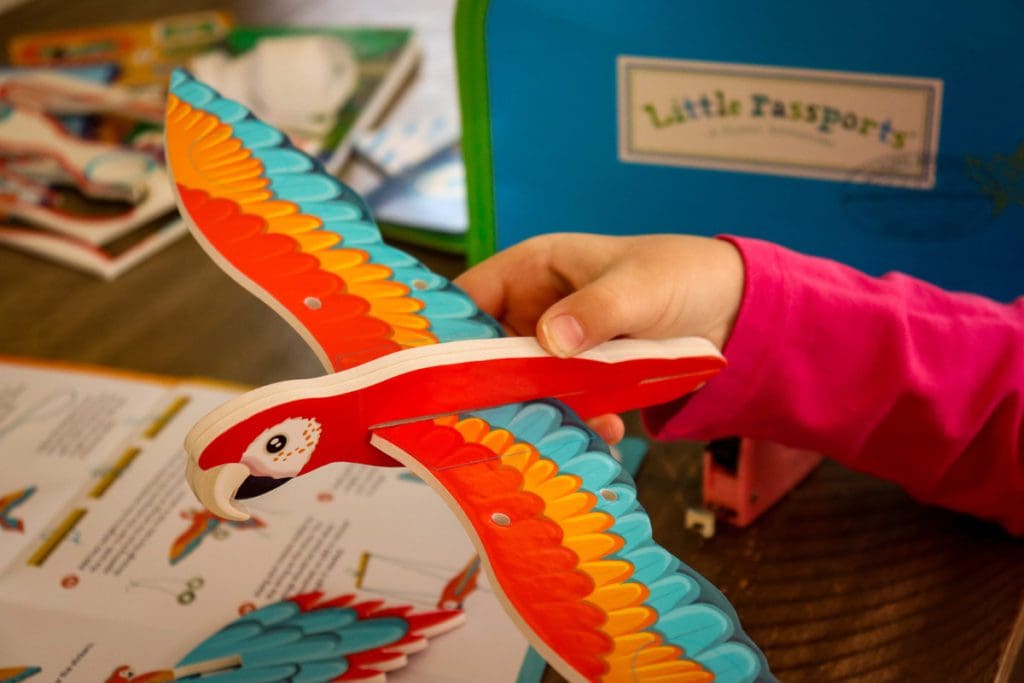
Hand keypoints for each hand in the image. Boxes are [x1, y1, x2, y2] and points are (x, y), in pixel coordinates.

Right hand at [455, 233, 744, 442]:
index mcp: (532, 269)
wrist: (736, 311)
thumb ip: (596, 310)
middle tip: (493, 426)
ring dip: (539, 411)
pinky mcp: (580, 378)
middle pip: (486, 353)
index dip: (444, 335)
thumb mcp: (639, 289)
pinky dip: (578, 421)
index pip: (466, 299)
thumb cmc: (682, 277)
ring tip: (558, 435)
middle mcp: (534, 308)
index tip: (437, 379)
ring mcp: (556, 347)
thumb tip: (549, 338)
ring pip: (523, 385)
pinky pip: (562, 404)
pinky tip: (609, 432)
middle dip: (492, 388)